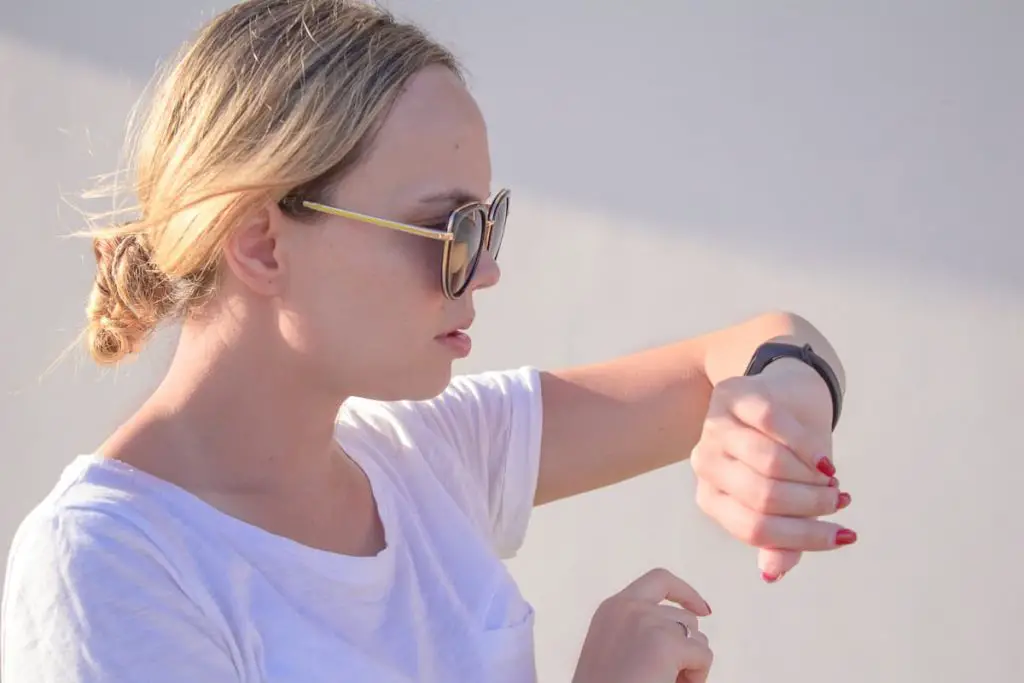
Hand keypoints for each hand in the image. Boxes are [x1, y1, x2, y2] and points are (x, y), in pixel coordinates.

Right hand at [573, 568, 713, 682]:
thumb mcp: (614, 649)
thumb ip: (638, 631)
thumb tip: (690, 631)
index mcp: (612, 608)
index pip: (658, 580)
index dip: (685, 592)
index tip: (703, 610)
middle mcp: (629, 607)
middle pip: (685, 617)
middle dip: (689, 646)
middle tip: (676, 676)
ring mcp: (648, 621)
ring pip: (697, 637)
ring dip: (691, 663)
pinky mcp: (666, 643)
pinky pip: (703, 656)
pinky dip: (698, 676)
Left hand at [690, 358, 855, 580]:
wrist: (786, 397)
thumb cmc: (786, 458)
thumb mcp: (787, 503)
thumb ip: (779, 541)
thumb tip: (771, 574)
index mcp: (711, 497)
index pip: (754, 529)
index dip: (802, 537)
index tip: (843, 537)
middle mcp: (704, 464)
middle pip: (763, 498)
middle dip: (811, 505)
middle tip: (839, 502)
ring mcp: (715, 427)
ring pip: (769, 463)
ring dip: (811, 478)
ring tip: (833, 480)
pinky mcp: (734, 395)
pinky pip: (773, 424)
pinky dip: (806, 446)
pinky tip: (824, 458)